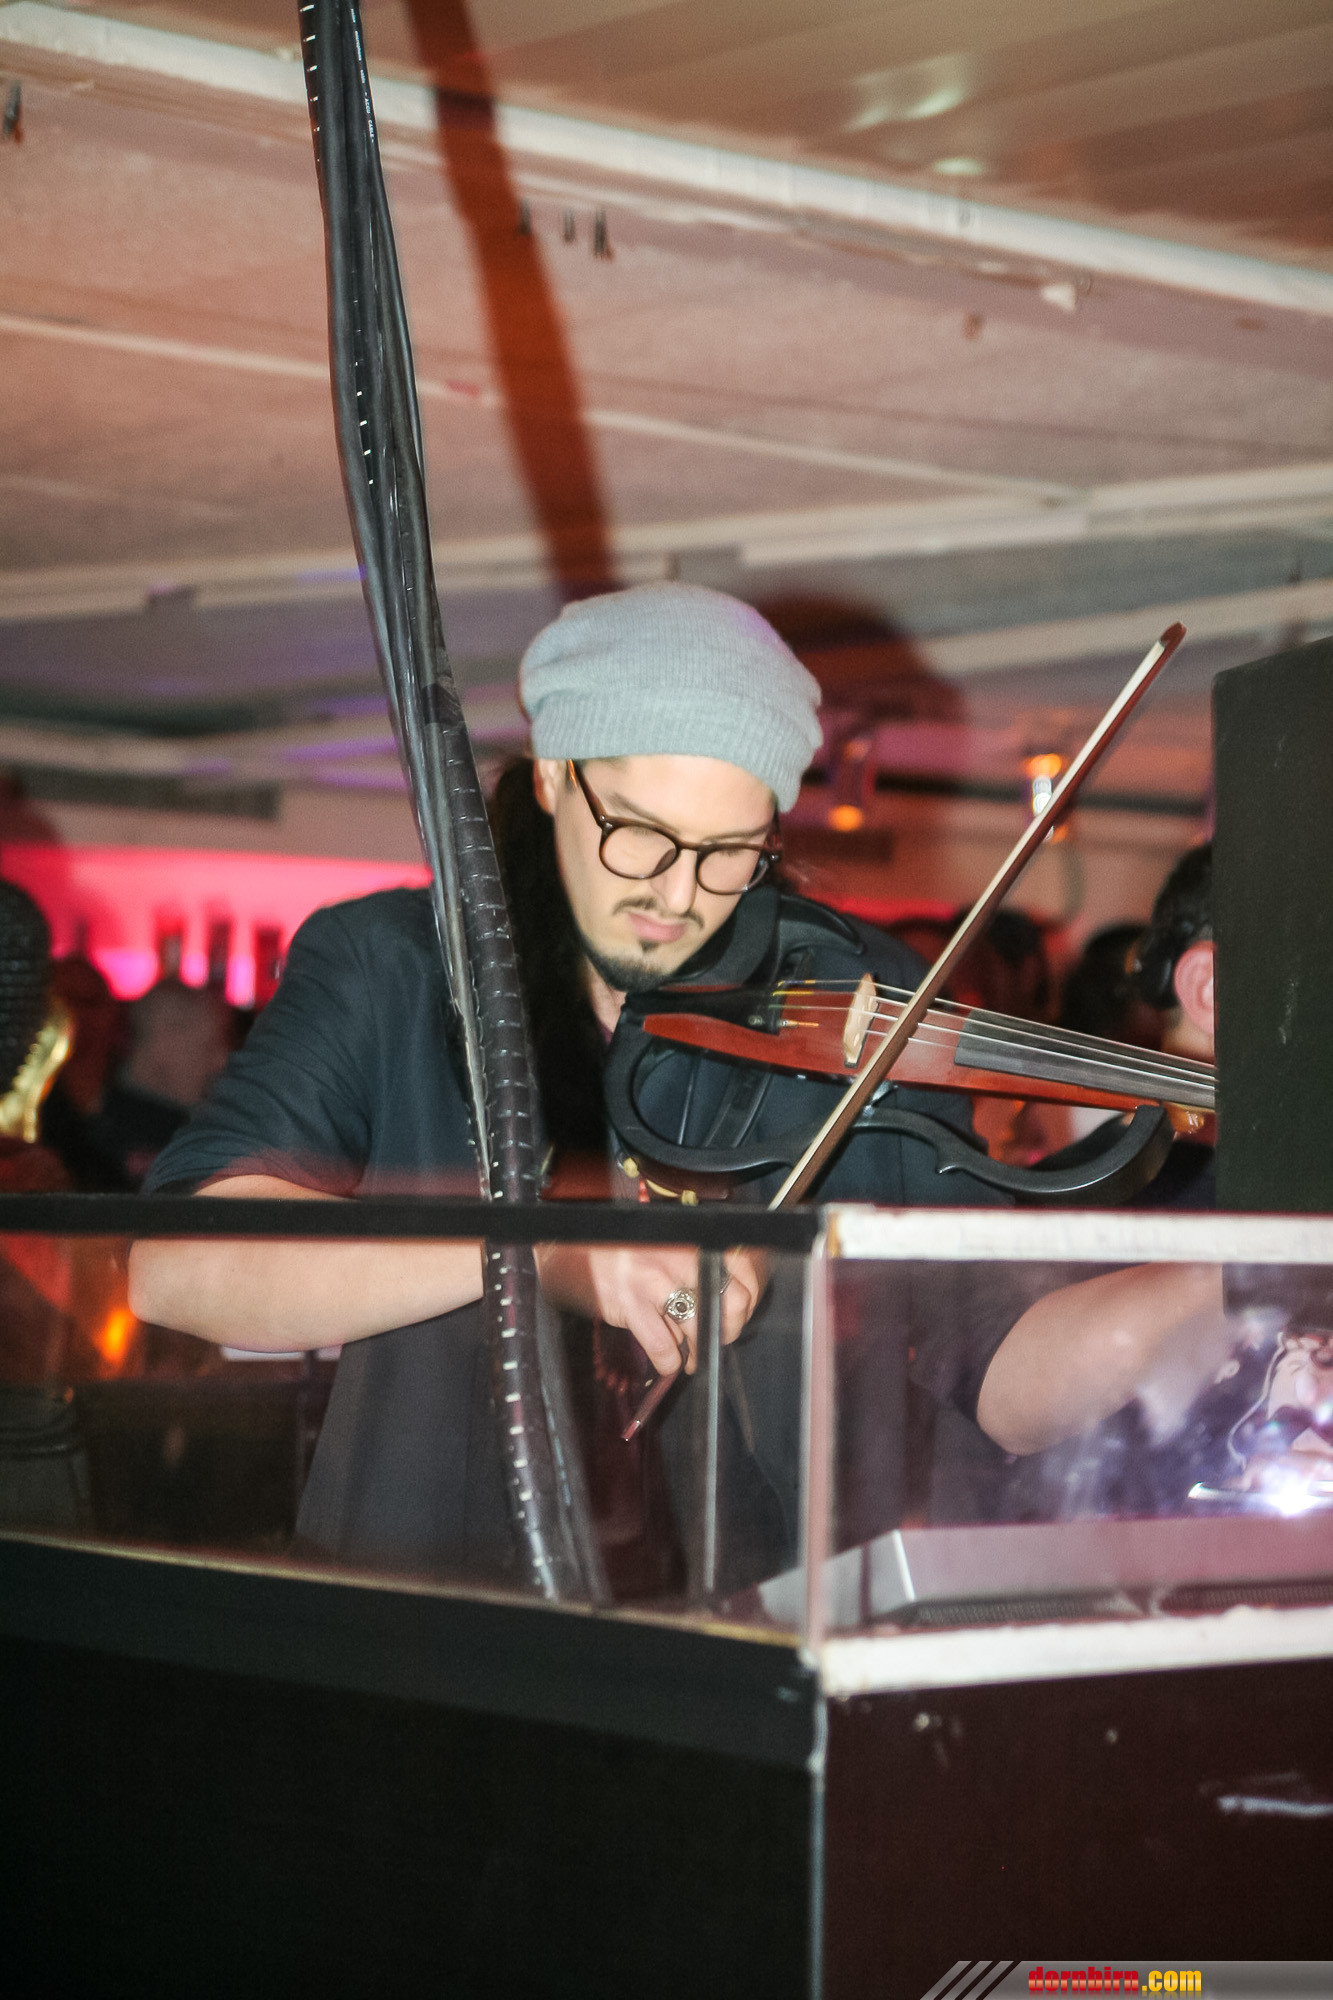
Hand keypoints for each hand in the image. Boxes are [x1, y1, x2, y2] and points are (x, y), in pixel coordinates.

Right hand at [534, 1243, 767, 1378]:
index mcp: (692, 1238)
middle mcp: (680, 1254)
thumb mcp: (665, 1248)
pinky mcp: (631, 1302)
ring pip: (699, 1329)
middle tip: (712, 1341)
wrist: (569, 1247)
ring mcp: (655, 1278)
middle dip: (724, 1331)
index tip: (732, 1320)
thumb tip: (725, 1309)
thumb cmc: (622, 1252)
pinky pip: (666, 1347)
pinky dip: (669, 1362)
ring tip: (688, 1358)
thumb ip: (695, 1268)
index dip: (743, 1306)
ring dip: (696, 1353)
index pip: (743, 1274)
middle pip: (731, 1304)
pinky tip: (665, 1360)